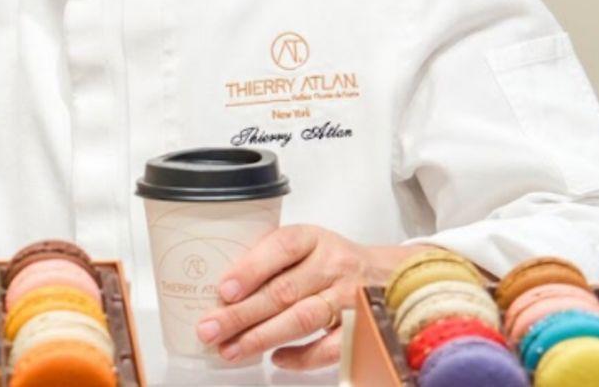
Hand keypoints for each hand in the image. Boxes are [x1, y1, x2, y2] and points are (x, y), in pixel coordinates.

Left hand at [195, 226, 421, 370]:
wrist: (389, 275)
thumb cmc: (331, 261)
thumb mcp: (305, 245)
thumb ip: (269, 259)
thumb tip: (221, 292)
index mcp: (313, 239)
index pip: (281, 247)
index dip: (251, 269)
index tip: (223, 290)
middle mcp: (334, 265)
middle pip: (284, 291)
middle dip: (241, 313)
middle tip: (209, 329)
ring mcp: (350, 297)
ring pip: (303, 319)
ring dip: (262, 337)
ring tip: (230, 349)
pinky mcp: (362, 327)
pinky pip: (331, 347)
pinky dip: (302, 356)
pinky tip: (276, 358)